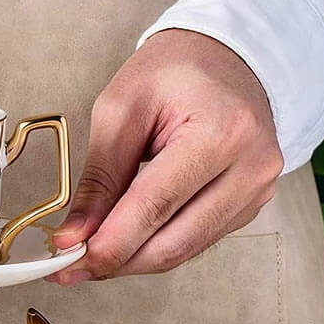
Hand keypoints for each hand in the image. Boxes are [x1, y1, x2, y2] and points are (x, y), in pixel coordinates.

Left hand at [50, 30, 282, 282]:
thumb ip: (98, 179)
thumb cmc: (174, 71)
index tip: (68, 261)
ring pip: (184, 251)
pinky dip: (155, 247)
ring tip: (91, 256)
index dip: (108, 243)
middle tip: (71, 267)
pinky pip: (195, 242)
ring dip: (132, 261)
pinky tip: (126, 241)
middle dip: (116, 262)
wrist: (226, 56)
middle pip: (172, 243)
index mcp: (220, 133)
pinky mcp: (250, 205)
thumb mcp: (120, 109)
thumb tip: (75, 236)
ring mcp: (256, 191)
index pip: (155, 206)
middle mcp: (250, 167)